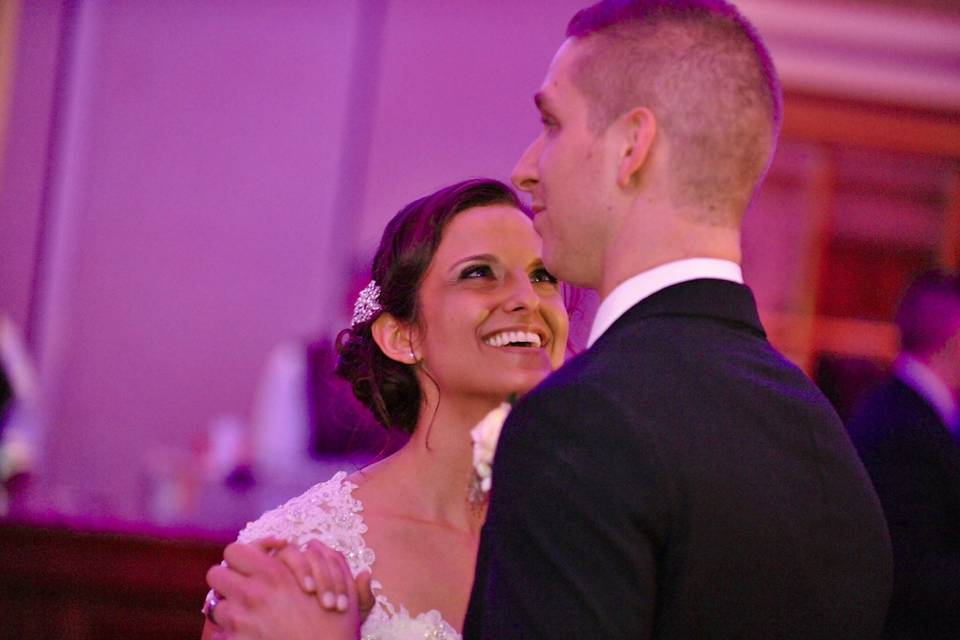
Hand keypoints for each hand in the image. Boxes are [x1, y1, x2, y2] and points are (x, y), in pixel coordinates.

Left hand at [205, 540, 360, 639]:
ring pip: (217, 605)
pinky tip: (248, 636)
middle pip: (216, 574)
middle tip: (242, 588)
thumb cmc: (337, 628)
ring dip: (229, 609)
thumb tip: (312, 545)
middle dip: (227, 580)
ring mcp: (242, 620)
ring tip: (245, 616)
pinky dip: (229, 635)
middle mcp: (253, 593)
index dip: (242, 556)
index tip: (253, 565)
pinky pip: (218, 635)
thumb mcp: (341, 585)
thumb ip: (328, 559)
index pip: (235, 551)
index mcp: (274, 573)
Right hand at [266, 539, 374, 621]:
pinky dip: (265, 543)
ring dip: (301, 566)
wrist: (307, 637)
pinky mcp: (262, 566)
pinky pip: (261, 546)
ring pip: (291, 551)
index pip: (332, 558)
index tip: (342, 606)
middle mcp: (305, 559)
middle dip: (324, 578)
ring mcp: (284, 562)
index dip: (339, 581)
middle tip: (328, 605)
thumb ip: (362, 598)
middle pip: (313, 554)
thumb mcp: (348, 617)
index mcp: (326, 565)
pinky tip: (277, 552)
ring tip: (309, 590)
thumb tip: (365, 574)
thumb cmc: (325, 626)